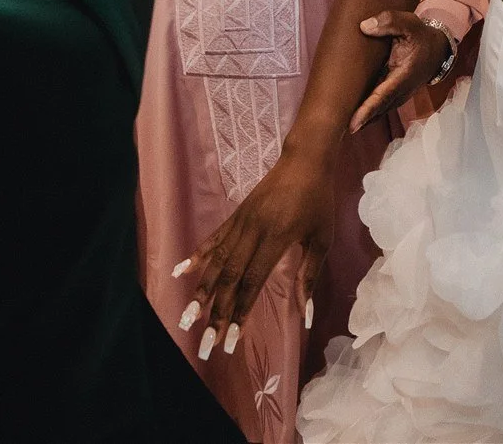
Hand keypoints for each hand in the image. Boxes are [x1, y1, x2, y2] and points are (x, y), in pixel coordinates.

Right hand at [179, 150, 334, 355]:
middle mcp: (251, 232)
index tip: (230, 340)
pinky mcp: (235, 215)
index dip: (239, 312)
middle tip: (206, 343)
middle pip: (228, 278)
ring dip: (201, 292)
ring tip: (187, 317)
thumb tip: (306, 315)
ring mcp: (240, 222)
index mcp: (275, 238)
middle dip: (216, 313)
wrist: (305, 159)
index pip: (252, 282)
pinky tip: (180, 272)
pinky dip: (196, 257)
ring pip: (215, 262)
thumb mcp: (322, 239)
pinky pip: (212, 239)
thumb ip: (310, 276)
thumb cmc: (318, 201)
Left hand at [349, 11, 449, 130]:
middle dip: (360, 121)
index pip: (383, 95)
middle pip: (378, 109)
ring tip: (340, 128)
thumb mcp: (409, 23)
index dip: (367, 110)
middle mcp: (402, 90)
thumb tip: (364, 27)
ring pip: (379, 111)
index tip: (353, 123)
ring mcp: (400, 95)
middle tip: (337, 130)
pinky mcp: (396, 95)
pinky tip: (353, 119)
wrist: (438, 49)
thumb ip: (389, 22)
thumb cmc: (420, 35)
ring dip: (363, 121)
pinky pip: (381, 107)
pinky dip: (368, 115)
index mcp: (404, 75)